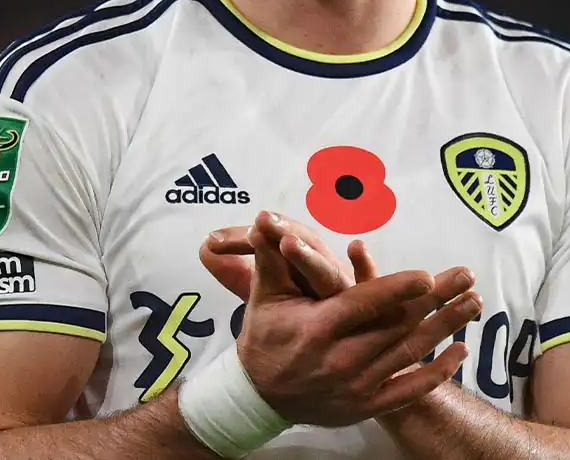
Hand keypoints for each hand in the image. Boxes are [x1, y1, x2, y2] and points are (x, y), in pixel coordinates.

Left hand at [201, 213, 356, 299]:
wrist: (345, 347)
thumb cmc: (307, 312)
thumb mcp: (266, 295)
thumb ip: (238, 275)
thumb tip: (203, 249)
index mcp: (295, 262)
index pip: (267, 240)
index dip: (241, 239)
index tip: (212, 242)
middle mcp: (318, 265)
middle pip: (299, 243)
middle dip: (279, 232)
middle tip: (259, 222)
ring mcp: (341, 282)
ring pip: (324, 267)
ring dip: (309, 254)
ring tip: (288, 243)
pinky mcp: (364, 301)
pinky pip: (366, 281)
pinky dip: (365, 266)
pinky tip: (358, 248)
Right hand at [211, 210, 480, 426]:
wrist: (258, 398)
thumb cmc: (265, 337)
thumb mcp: (265, 296)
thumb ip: (271, 256)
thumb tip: (263, 219)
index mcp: (318, 329)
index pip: (363, 305)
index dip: (396, 290)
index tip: (427, 275)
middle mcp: (341, 360)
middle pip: (397, 326)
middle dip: (436, 300)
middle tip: (467, 277)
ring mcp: (357, 386)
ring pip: (409, 353)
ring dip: (445, 327)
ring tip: (473, 303)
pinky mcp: (366, 405)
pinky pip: (408, 391)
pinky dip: (436, 372)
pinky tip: (460, 351)